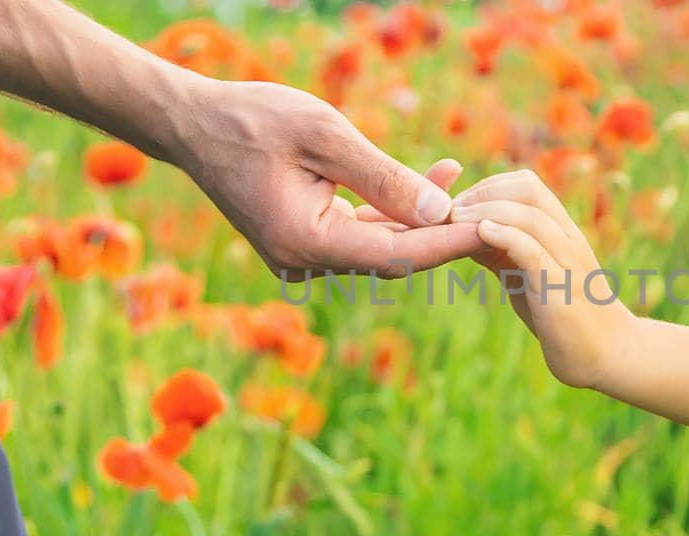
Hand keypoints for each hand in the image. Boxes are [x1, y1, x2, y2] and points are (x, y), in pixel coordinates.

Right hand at [167, 80, 485, 279]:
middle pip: (394, 256)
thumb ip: (383, 177)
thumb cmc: (253, 119)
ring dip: (421, 216)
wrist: (193, 124)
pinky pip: (361, 232)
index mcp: (306, 244)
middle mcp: (304, 263)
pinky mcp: (307, 241)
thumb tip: (440, 211)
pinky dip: (394, 211)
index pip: (398, 254)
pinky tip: (432, 183)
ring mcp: (303, 257)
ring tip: (462, 179)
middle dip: (443, 230)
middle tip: (494, 206)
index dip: (451, 242)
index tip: (496, 229)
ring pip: (381, 244)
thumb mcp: (325, 135)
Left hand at [450, 170, 637, 388]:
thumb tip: (467, 234)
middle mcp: (568, 239)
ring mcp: (567, 261)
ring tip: (457, 220)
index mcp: (562, 232)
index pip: (528, 185)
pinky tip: (481, 235)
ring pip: (529, 215)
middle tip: (453, 210)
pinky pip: (533, 250)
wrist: (608, 354)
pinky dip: (505, 236)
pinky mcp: (560, 288)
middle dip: (485, 192)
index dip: (489, 185)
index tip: (460, 203)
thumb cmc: (565, 318)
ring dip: (486, 211)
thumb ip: (504, 254)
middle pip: (529, 189)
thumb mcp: (529, 278)